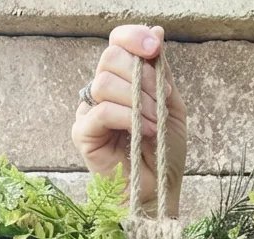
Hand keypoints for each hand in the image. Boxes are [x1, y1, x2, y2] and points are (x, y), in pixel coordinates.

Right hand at [71, 24, 186, 215]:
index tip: (155, 48)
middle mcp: (102, 93)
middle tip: (161, 101)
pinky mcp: (83, 134)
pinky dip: (126, 116)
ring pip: (104, 82)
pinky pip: (100, 111)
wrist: (159, 192)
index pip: (117, 43)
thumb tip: (156, 32)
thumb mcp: (170, 105)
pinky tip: (144, 131)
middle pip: (109, 57)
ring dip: (137, 99)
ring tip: (155, 122)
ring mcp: (89, 112)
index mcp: (122, 81)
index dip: (133, 38)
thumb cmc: (164, 153)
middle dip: (141, 75)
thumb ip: (161, 72)